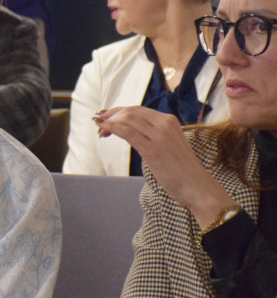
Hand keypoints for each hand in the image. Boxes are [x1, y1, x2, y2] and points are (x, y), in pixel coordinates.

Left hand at [94, 106, 235, 227]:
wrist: (198, 187)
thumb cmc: (183, 170)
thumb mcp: (169, 145)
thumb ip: (154, 135)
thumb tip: (132, 131)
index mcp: (170, 121)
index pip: (138, 109)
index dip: (119, 111)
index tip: (106, 116)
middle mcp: (165, 124)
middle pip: (130, 112)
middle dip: (111, 115)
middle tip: (98, 122)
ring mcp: (159, 136)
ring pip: (127, 119)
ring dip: (109, 122)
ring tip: (100, 131)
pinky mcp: (152, 149)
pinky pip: (126, 132)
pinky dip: (111, 127)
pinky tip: (102, 129)